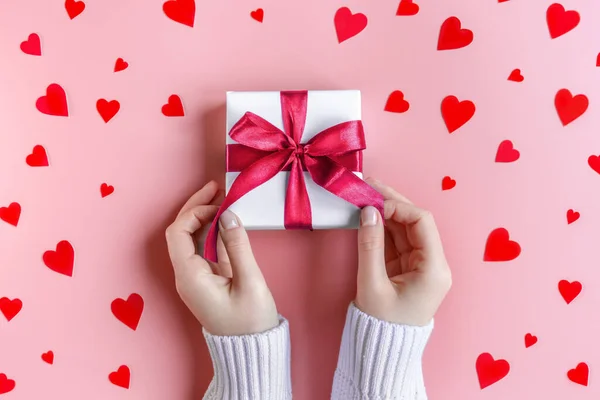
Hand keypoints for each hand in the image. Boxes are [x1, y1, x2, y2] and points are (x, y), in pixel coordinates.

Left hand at [165, 181, 278, 335]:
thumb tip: (229, 214)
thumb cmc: (251, 322)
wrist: (251, 350)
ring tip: (222, 199)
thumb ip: (238, 245)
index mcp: (190, 277)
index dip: (194, 211)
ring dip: (204, 217)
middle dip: (196, 207)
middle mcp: (186, 276)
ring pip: (190, 239)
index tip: (217, 200)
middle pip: (181, 233)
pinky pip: (202, 249)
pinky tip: (225, 221)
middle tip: (216, 188)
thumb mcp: (249, 282)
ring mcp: (194, 278)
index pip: (178, 233)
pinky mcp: (205, 280)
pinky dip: (211, 232)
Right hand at [355, 178, 451, 326]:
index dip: (398, 206)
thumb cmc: (381, 326)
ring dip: (385, 211)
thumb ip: (370, 246)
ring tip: (363, 193)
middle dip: (391, 202)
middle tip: (366, 184)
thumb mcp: (372, 286)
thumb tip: (368, 211)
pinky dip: (381, 226)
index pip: (422, 223)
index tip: (373, 200)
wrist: (382, 354)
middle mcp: (432, 264)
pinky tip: (367, 213)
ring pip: (404, 228)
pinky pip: (395, 240)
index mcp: (434, 269)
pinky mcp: (407, 268)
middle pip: (414, 222)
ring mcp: (420, 265)